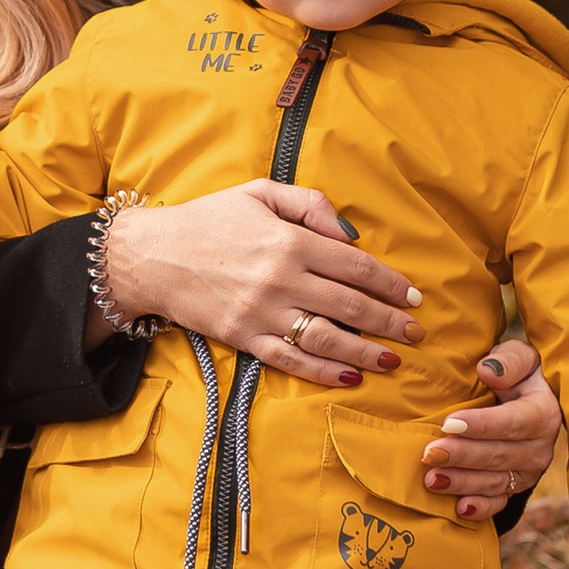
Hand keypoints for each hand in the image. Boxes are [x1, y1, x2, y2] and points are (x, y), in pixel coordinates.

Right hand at [98, 180, 422, 377]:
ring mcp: (263, 313)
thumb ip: (309, 203)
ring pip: (328, 339)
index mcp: (289, 241)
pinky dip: (324, 372)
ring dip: (368, 352)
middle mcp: (281, 280)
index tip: (413, 295)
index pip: (356, 266)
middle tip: (417, 332)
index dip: (391, 284)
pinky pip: (292, 361)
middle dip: (391, 321)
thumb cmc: (208, 219)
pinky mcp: (244, 338)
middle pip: (351, 307)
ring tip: (394, 360)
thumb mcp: (259, 192)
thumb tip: (349, 234)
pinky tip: (350, 377)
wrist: (151, 255)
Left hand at [423, 341, 562, 525]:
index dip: (481, 425)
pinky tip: (459, 509)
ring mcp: (529, 472)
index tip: (448, 423)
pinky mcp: (516, 487)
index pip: (512, 422)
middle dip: (462, 455)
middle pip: (499, 455)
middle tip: (429, 453)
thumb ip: (509, 361)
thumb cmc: (517, 373)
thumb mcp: (520, 357)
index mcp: (543, 413)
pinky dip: (480, 508)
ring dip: (463, 482)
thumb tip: (488, 371)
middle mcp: (540, 447)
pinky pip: (499, 502)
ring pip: (495, 481)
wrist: (528, 401)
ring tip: (432, 480)